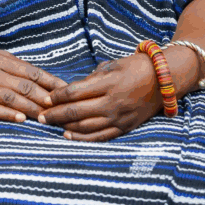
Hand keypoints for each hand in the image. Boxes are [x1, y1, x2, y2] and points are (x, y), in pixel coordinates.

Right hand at [0, 47, 65, 122]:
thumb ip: (12, 66)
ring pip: (13, 97)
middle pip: (26, 86)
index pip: (33, 71)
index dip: (52, 83)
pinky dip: (7, 113)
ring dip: (32, 109)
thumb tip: (37, 77)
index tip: (69, 93)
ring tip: (49, 119)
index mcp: (1, 59)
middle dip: (47, 99)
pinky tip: (20, 119)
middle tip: (65, 111)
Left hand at [40, 53, 162, 140]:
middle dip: (55, 114)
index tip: (44, 98)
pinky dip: (83, 138)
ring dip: (65, 127)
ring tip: (50, 125)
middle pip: (76, 111)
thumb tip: (68, 90)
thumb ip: (90, 79)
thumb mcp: (111, 66)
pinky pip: (101, 137)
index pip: (75, 92)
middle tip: (39, 116)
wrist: (165, 80)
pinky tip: (68, 136)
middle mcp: (113, 102)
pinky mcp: (126, 127)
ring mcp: (120, 117)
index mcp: (108, 83)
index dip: (57, 96)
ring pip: (86, 127)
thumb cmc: (135, 67)